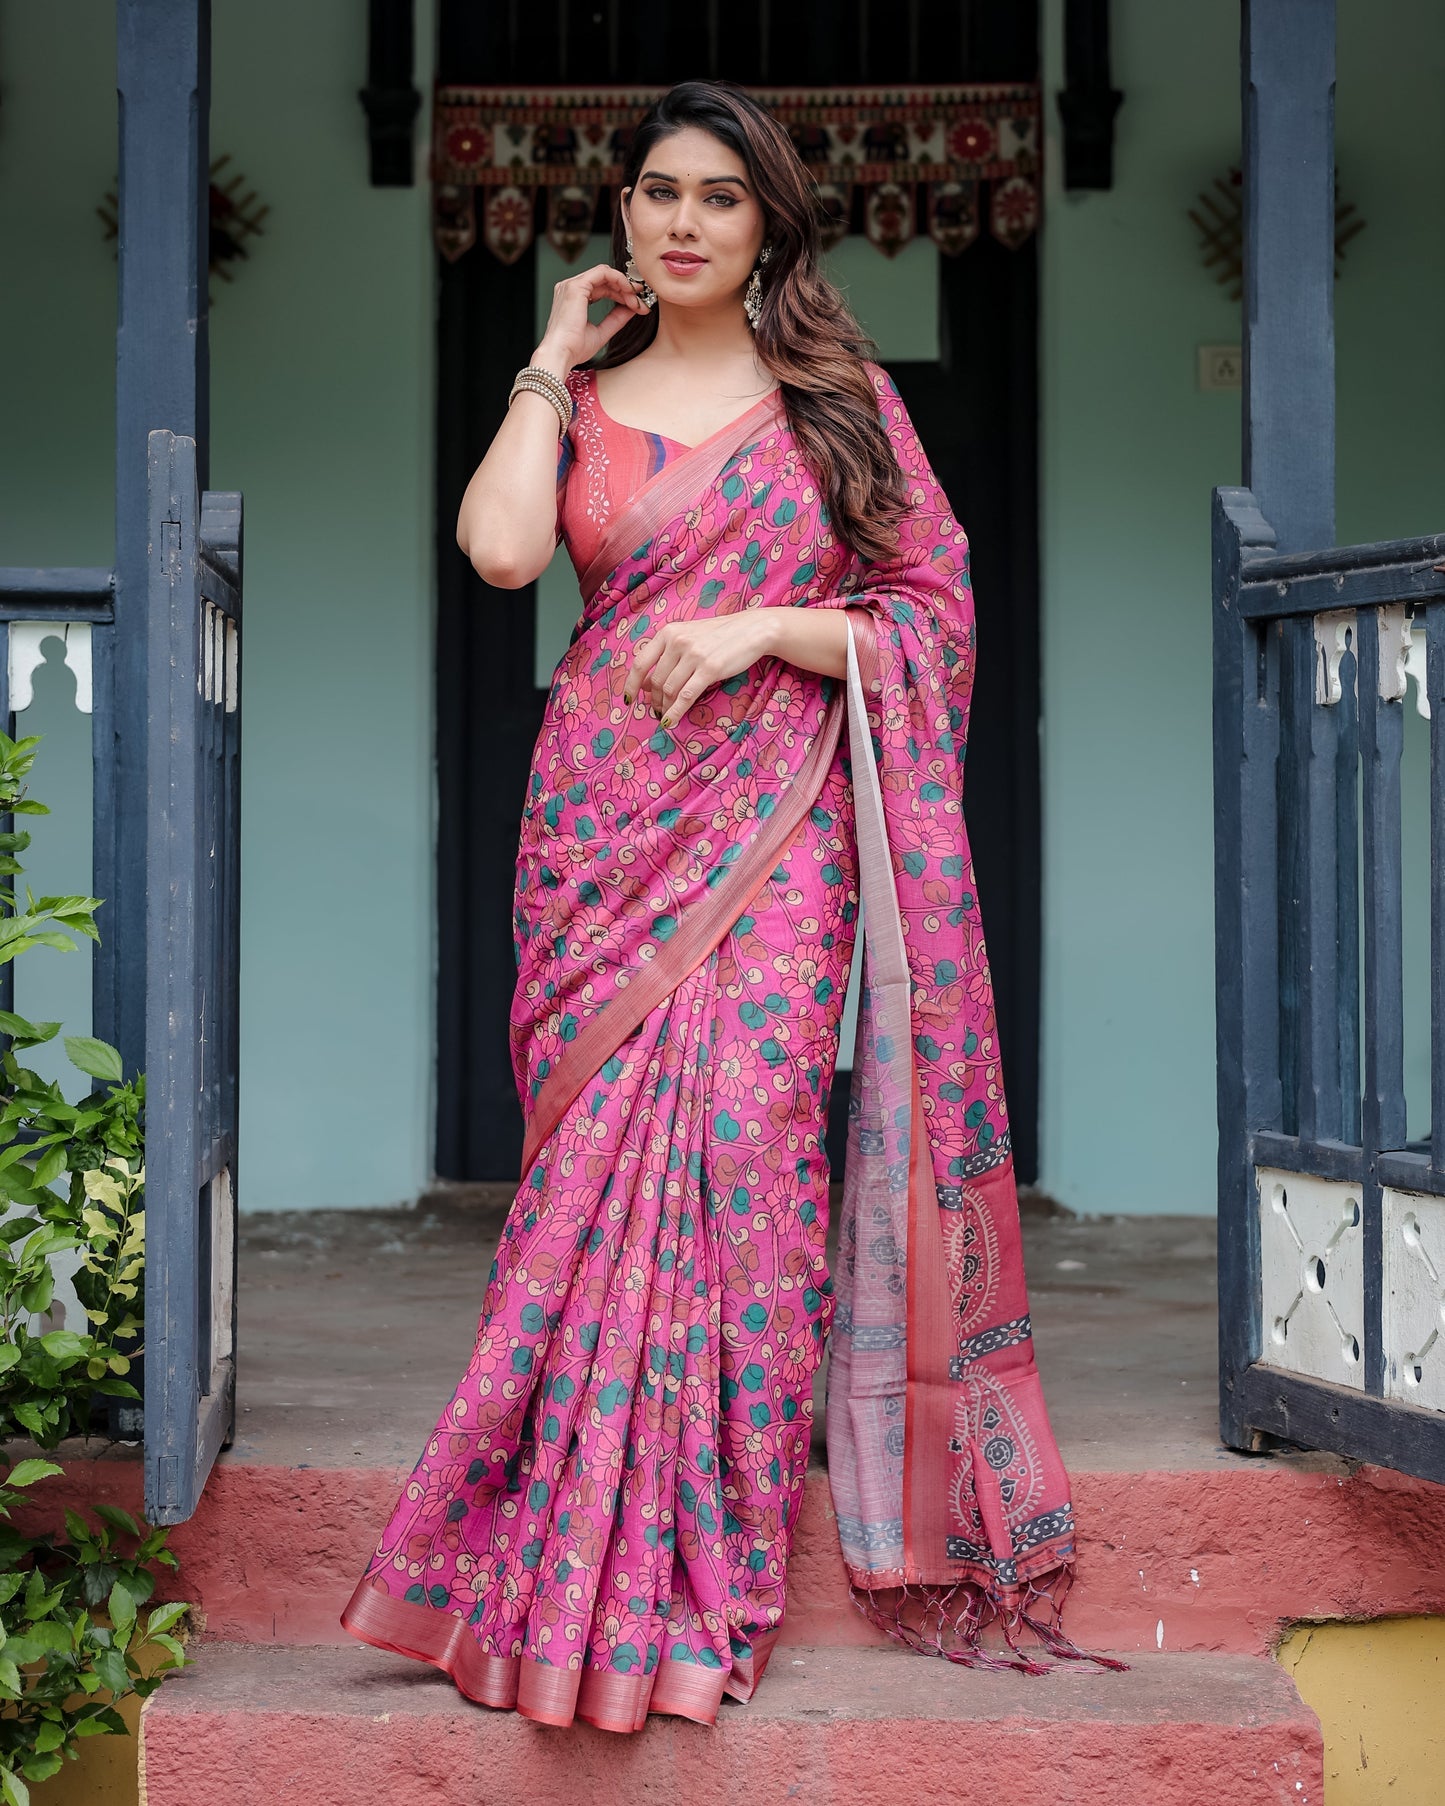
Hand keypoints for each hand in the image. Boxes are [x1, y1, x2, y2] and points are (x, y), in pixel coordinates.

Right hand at [531, 262, 652, 377]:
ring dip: (624, 286)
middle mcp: (571, 288)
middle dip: (626, 290)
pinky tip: (629, 292)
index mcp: (575, 298)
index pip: (602, 288)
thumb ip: (616, 319)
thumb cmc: (574, 348)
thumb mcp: (602, 332)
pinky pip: (603, 272)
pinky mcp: (577, 286)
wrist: (561, 354)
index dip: (621, 294)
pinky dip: (619, 280)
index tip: (637, 304)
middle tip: (641, 303)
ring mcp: (572, 285)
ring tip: (636, 301)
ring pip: (606, 274)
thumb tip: (632, 308)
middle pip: (605, 280)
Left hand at [623, 614, 776, 730]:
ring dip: (665, 707)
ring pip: (670, 690)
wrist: (752, 629)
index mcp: (668, 632)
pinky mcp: (710, 669)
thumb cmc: (720, 635)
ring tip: (666, 715)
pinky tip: (670, 722)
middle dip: (655, 701)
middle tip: (657, 711)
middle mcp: (678, 641)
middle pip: (657, 681)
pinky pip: (686, 696)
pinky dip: (675, 712)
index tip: (629, 700)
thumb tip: (646, 685)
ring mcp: (694, 655)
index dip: (632, 685)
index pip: (640, 663)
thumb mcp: (688, 637)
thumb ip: (667, 656)